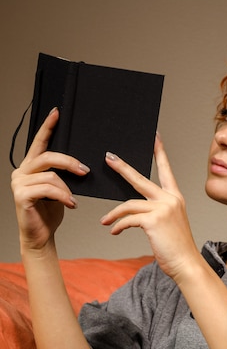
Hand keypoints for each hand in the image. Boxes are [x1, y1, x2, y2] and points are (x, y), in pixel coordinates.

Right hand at [11, 108, 89, 251]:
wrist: (41, 235)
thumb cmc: (50, 212)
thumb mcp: (59, 188)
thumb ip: (62, 174)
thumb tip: (81, 164)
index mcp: (30, 166)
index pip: (39, 142)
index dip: (48, 127)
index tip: (57, 113)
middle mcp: (21, 171)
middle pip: (48, 157)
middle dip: (70, 162)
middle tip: (85, 171)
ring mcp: (19, 183)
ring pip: (51, 175)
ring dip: (67, 188)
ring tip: (72, 200)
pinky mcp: (21, 195)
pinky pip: (49, 189)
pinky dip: (63, 196)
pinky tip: (70, 204)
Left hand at [101, 133, 200, 280]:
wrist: (186, 264)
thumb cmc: (176, 247)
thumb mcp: (167, 224)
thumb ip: (154, 212)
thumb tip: (130, 211)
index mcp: (175, 197)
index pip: (166, 170)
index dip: (159, 153)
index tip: (154, 137)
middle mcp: (170, 199)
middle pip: (140, 178)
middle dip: (122, 167)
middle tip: (109, 158)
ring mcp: (162, 208)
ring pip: (129, 204)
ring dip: (114, 214)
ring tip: (105, 221)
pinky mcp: (153, 220)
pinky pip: (128, 219)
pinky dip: (118, 225)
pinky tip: (114, 231)